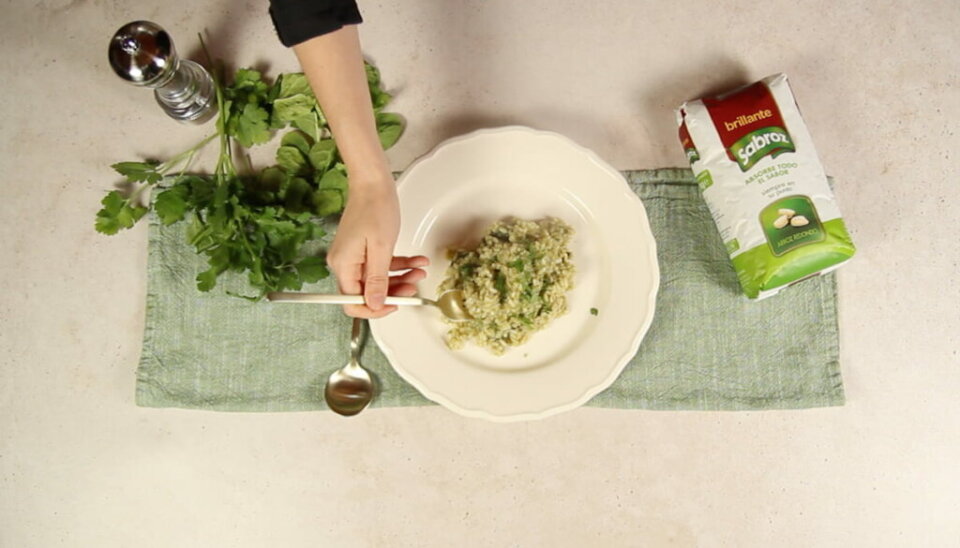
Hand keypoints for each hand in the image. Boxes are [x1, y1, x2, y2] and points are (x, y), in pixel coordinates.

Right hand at [326, 178, 428, 318]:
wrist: (373, 183)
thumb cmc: (375, 209)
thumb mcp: (381, 249)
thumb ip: (377, 280)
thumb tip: (374, 305)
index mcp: (344, 266)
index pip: (353, 302)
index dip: (374, 309)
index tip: (396, 305)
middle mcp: (345, 264)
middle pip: (368, 292)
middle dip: (394, 291)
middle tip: (414, 287)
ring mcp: (354, 256)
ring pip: (378, 279)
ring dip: (401, 277)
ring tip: (419, 271)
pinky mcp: (363, 249)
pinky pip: (381, 265)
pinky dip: (399, 265)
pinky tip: (416, 261)